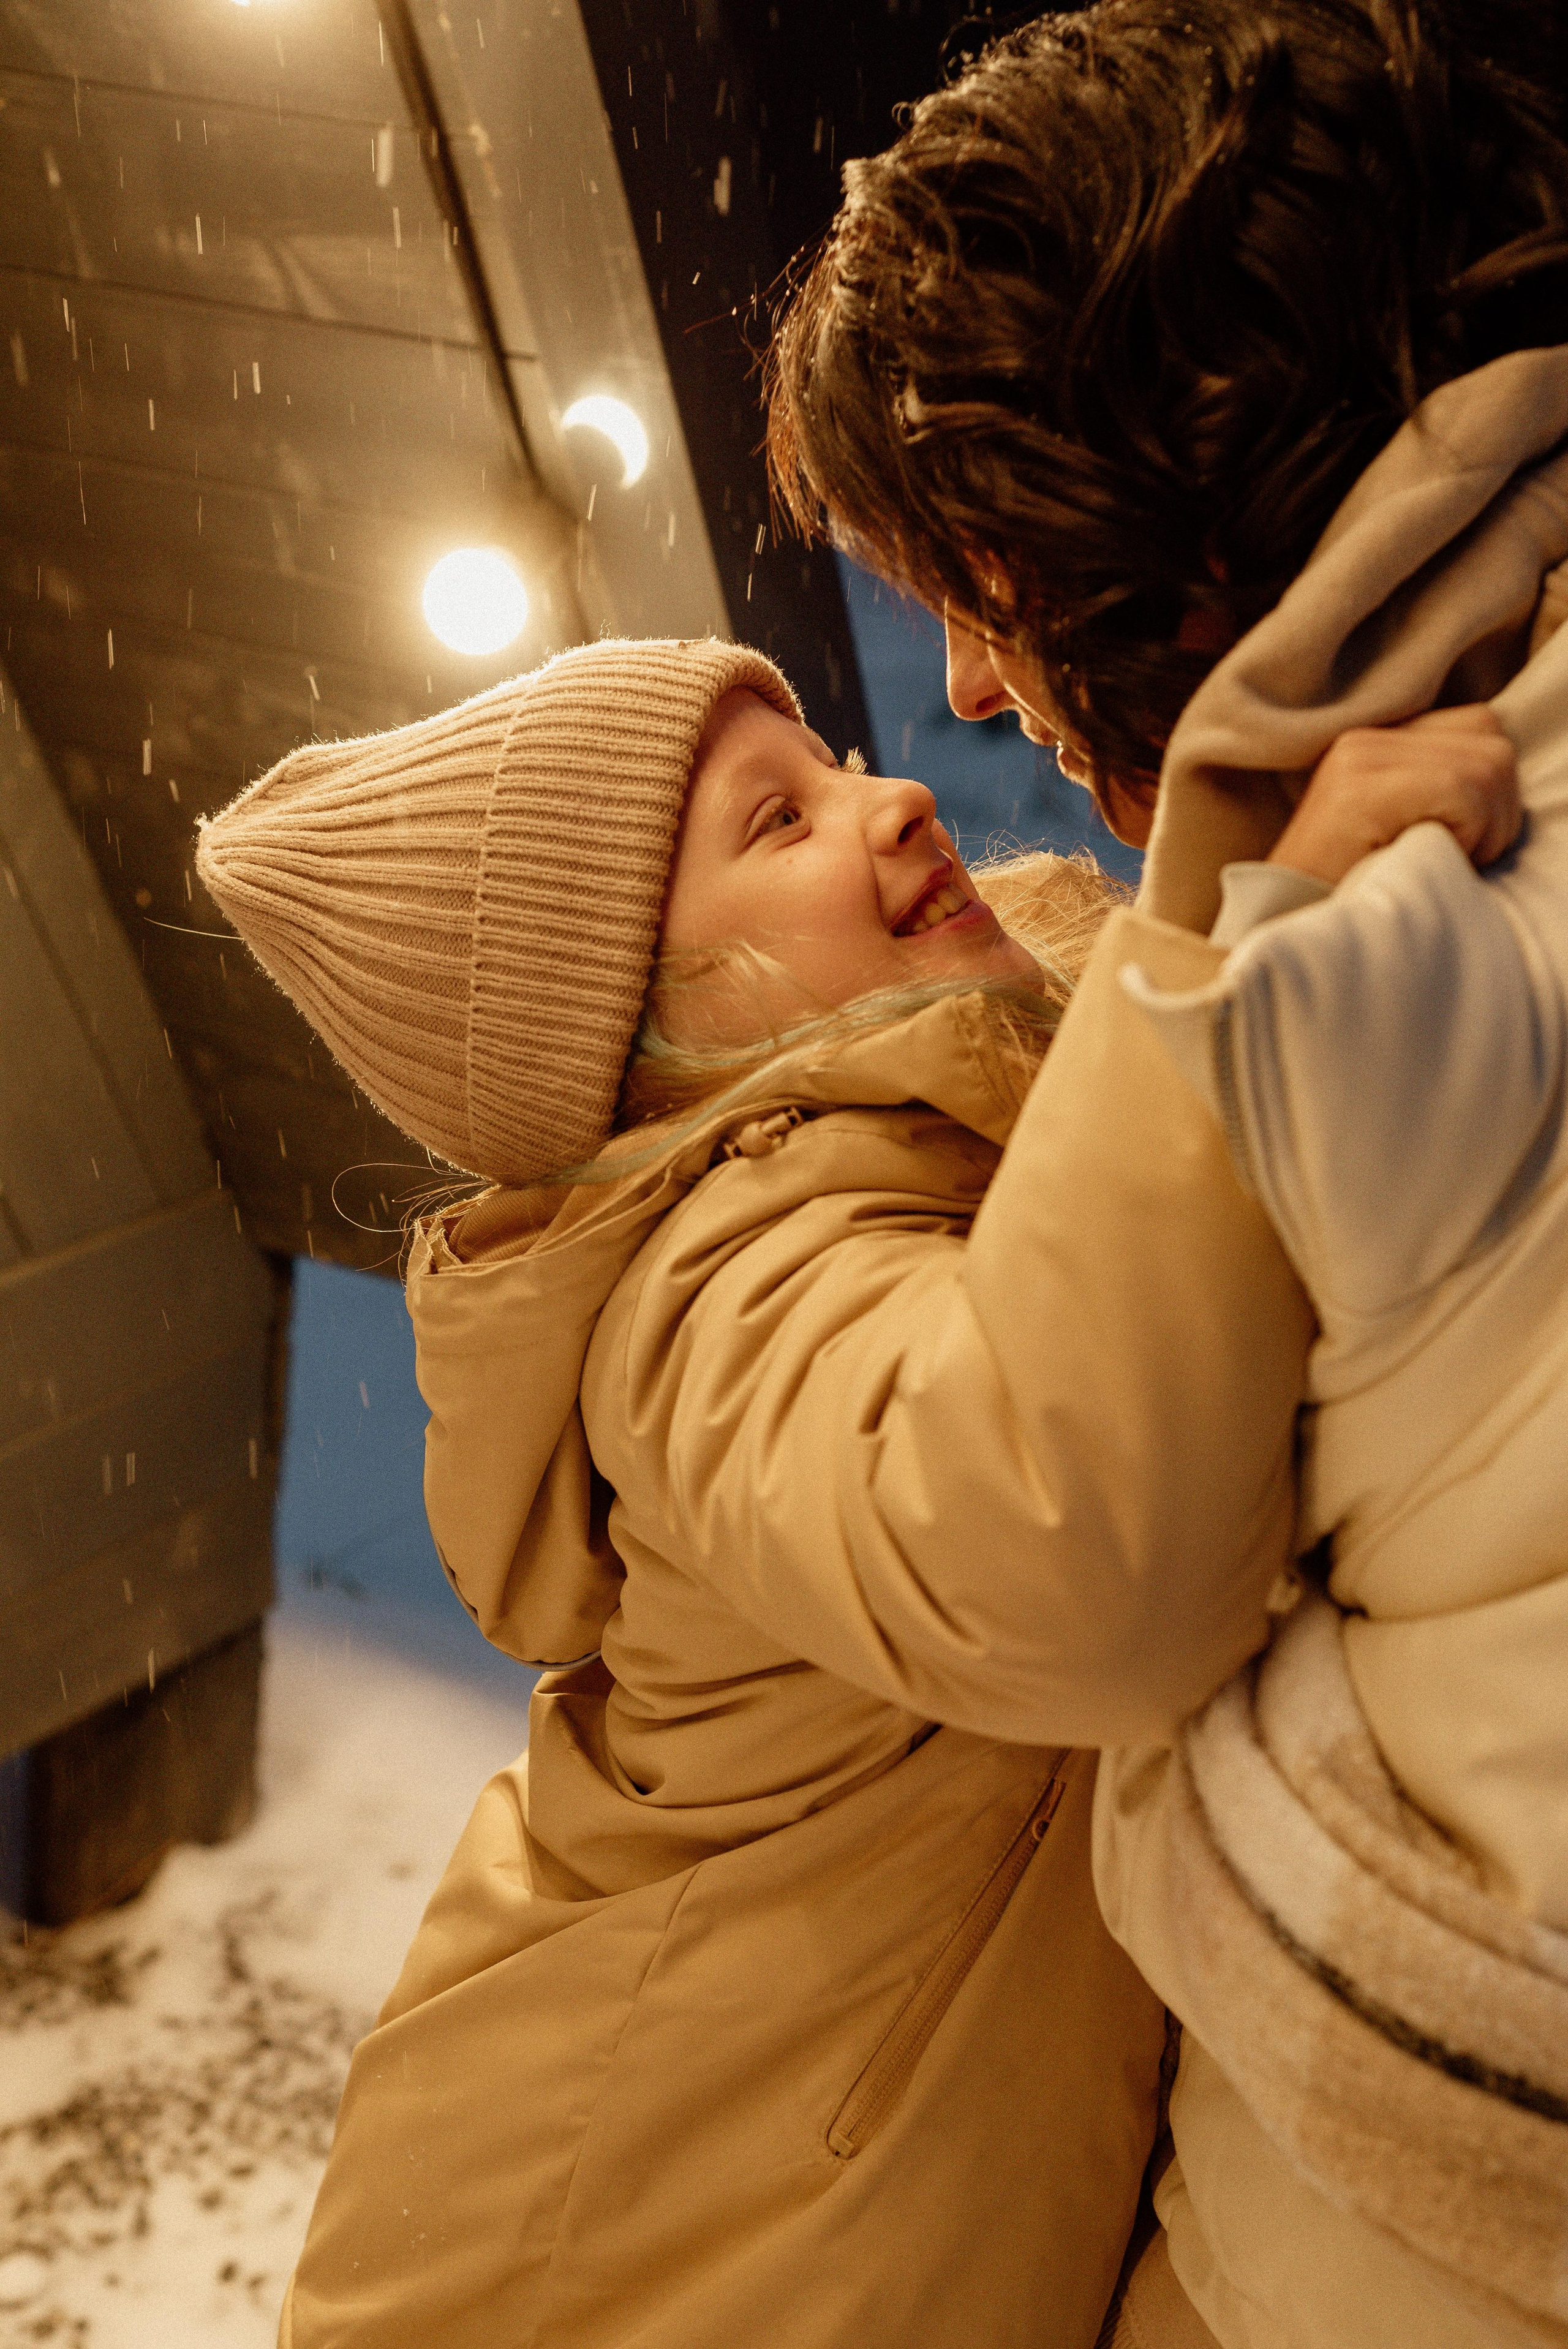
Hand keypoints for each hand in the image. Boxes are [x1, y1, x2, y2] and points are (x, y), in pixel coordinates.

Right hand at [1268, 704, 1520, 887]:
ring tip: (1440, 861)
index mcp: (1376, 745)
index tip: (1460, 840)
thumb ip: (1445, 795)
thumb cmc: (1357, 901)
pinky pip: (1464, 789)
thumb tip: (1504, 783)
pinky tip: (1428, 862)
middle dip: (1497, 810)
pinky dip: (1468, 835)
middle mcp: (1364, 740)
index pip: (1480, 727)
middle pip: (1493, 742)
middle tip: (1456, 858)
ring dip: (1485, 827)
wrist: (1287, 938)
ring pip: (1488, 765)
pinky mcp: (1360, 789)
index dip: (1490, 787)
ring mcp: (1359, 759)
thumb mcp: (1409, 834)